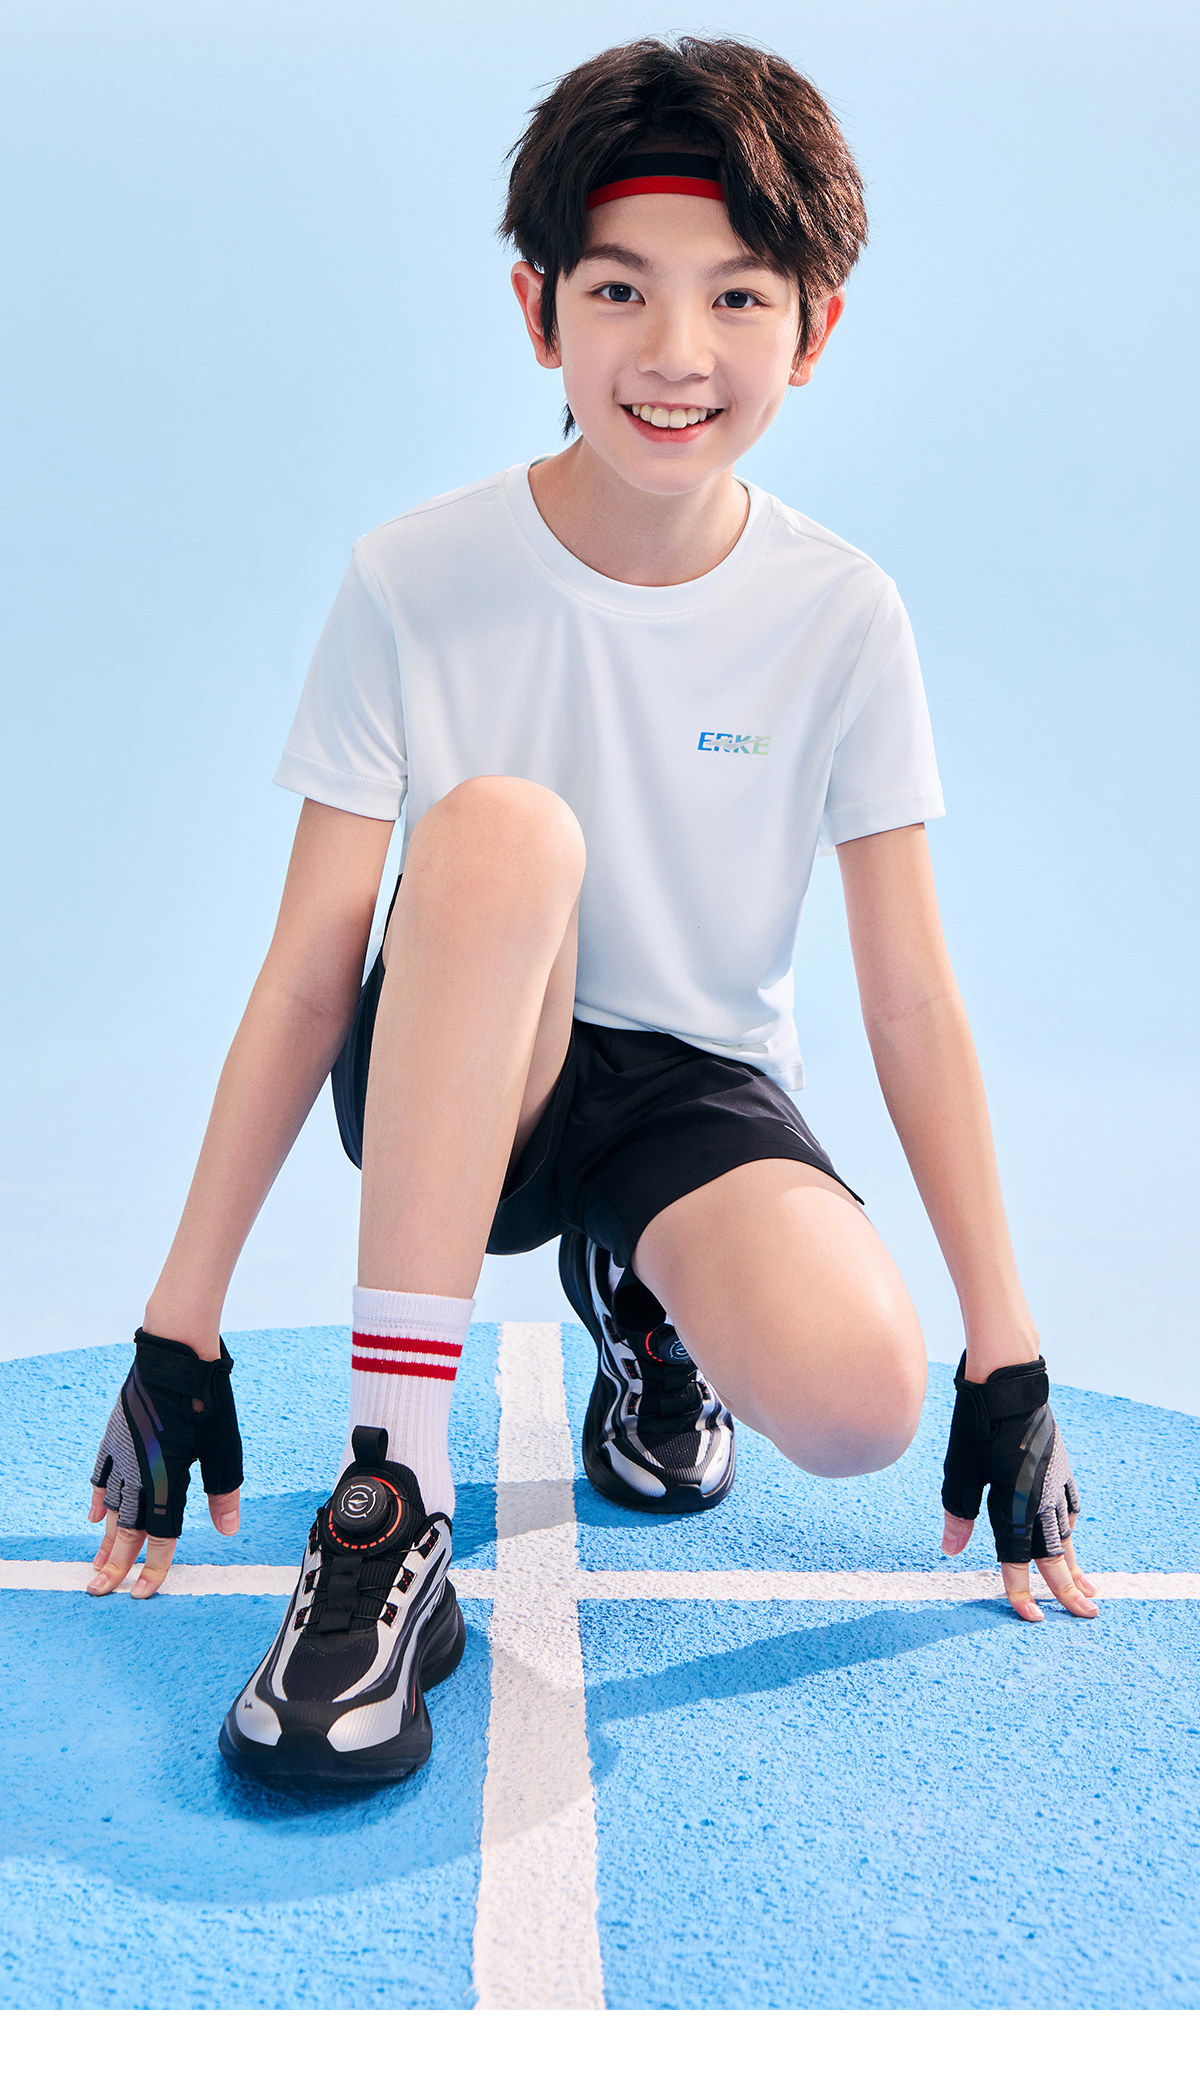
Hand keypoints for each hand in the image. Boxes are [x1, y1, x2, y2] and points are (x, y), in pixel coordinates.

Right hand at [86, 1328, 242, 1598]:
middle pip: (126, 1529)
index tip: (143, 1593)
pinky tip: (93, 1517)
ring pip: (109, 1508)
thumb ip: (224, 1493)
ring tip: (96, 1565)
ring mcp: (122, 1454)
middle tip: (99, 1591)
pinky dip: (96, 1499)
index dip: (153, 1566)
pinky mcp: (115, 1436)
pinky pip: (100, 1476)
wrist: (176, 1356)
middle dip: (114, 1564)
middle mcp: (140, 1472)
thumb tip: (228, 1531)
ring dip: (104, 1539)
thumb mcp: (224, 1450)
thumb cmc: (206, 1399)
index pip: (160, 1534)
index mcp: (168, 1478)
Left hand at [940, 1353, 1097, 1623]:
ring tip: (1088, 1587)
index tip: (1029, 1617)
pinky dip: (1071, 1526)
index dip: (1020, 1590)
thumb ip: (958, 1514)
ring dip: (1076, 1562)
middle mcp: (1041, 1498)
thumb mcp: (960, 1472)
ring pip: (1067, 1533)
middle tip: (1087, 1615)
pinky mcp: (1060, 1466)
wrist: (1009, 1384)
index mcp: (1014, 1504)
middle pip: (1056, 1554)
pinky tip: (1070, 1532)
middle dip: (1069, 1589)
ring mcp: (1055, 1481)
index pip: (1018, 1559)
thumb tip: (951, 1551)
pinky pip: (1070, 1506)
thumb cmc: (978, 1425)